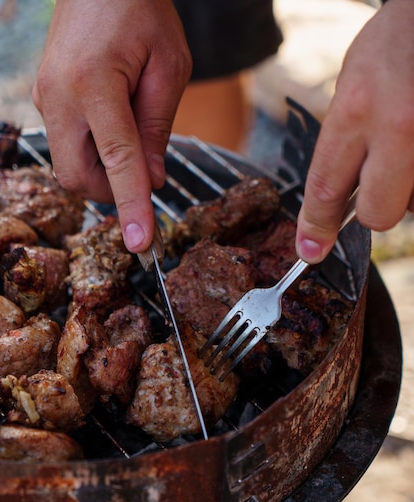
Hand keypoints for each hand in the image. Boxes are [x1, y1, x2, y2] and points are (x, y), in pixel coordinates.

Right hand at [32, 0, 191, 252]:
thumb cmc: (141, 9)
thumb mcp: (169, 66)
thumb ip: (158, 128)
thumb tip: (152, 180)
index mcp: (95, 83)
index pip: (117, 161)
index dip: (132, 206)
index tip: (143, 244)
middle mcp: (60, 96)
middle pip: (79, 177)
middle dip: (113, 190)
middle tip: (143, 173)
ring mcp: (46, 98)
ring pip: (70, 166)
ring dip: (104, 170)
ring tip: (131, 132)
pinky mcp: (45, 98)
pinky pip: (67, 145)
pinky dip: (93, 152)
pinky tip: (114, 125)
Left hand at [296, 0, 413, 262]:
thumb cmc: (398, 38)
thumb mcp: (353, 80)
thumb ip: (344, 137)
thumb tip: (340, 191)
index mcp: (357, 108)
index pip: (326, 188)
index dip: (316, 227)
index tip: (311, 250)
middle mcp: (398, 127)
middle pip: (379, 215)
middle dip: (374, 209)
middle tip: (379, 181)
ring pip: (413, 203)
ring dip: (407, 186)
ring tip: (407, 140)